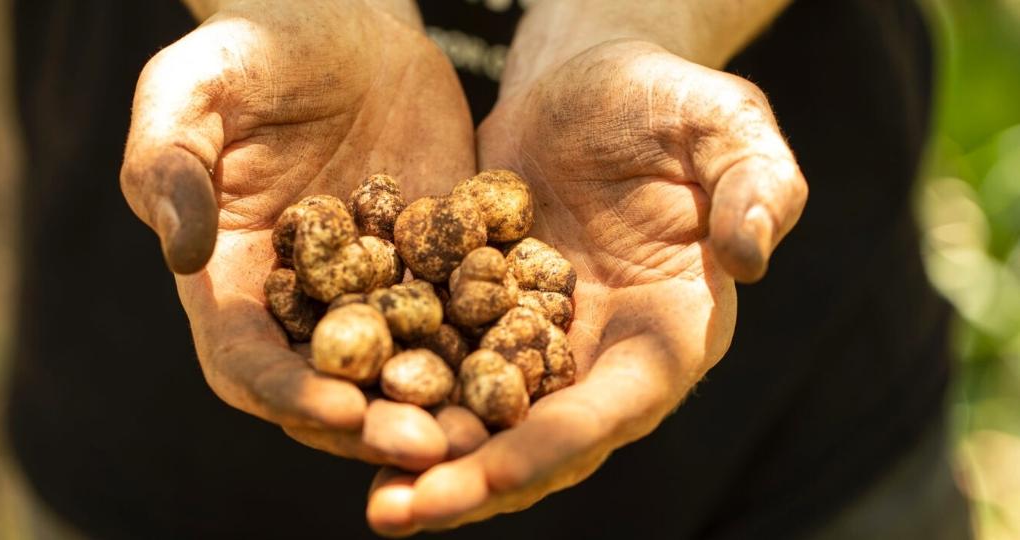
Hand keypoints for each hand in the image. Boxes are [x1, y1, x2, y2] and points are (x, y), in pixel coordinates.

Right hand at [119, 0, 476, 470]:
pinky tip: (534, 362)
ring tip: (489, 428)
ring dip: (442, 405)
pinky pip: (464, 313)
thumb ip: (167, 166)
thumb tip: (182, 255)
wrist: (339, 19)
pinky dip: (492, 345)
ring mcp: (373, 288)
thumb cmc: (245, 48)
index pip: (246, 361)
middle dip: (377, 424)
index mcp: (229, 282)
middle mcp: (301, 303)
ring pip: (404, 367)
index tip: (338, 409)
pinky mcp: (434, 261)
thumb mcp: (189, 89)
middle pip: (332, 387)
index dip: (288, 392)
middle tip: (434, 445)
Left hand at [366, 39, 806, 533]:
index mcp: (669, 332)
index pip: (614, 409)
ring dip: (425, 456)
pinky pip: (441, 361)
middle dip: (471, 480)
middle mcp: (602, 356)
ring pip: (482, 418)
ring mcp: (539, 341)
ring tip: (369, 494)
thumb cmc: (671, 100)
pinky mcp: (486, 313)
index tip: (488, 479)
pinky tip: (341, 409)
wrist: (590, 81)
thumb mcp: (727, 126)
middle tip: (396, 513)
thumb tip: (750, 258)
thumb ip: (757, 187)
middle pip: (538, 439)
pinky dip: (400, 390)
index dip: (552, 448)